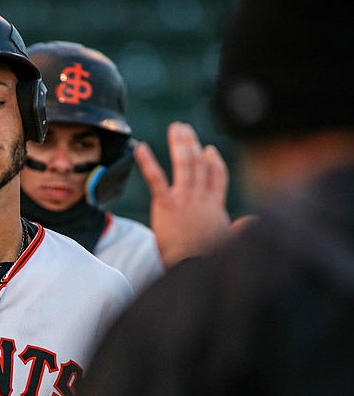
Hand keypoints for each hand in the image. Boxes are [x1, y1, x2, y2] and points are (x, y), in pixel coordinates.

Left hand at [136, 122, 231, 268]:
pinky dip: (148, 161)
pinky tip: (141, 147)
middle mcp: (201, 198)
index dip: (213, 162)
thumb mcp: (228, 242)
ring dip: (180, 144)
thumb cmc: (208, 259)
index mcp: (215, 206)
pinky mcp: (166, 204)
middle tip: (184, 129)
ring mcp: (184, 198)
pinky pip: (156, 178)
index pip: (217, 177)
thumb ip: (239, 229)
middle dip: (192, 144)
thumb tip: (254, 220)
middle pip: (199, 164)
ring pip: (184, 164)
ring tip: (175, 128)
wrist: (194, 266)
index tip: (209, 150)